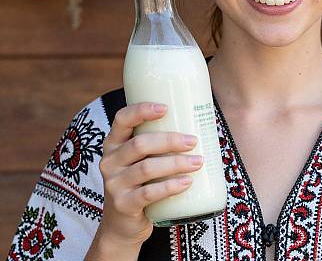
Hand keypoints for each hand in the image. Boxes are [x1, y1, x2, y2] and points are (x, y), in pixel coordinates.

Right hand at [97, 102, 202, 246]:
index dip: (142, 110)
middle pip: (140, 144)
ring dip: (176, 163)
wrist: (123, 224)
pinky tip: (187, 182)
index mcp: (114, 143)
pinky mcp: (123, 205)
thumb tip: (199, 122)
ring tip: (198, 162)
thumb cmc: (140, 182)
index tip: (166, 108)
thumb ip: (157, 143)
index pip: (122, 119)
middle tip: (193, 141)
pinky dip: (170, 186)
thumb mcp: (140, 159)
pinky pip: (149, 193)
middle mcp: (110, 161)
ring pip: (147, 168)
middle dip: (170, 140)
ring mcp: (114, 184)